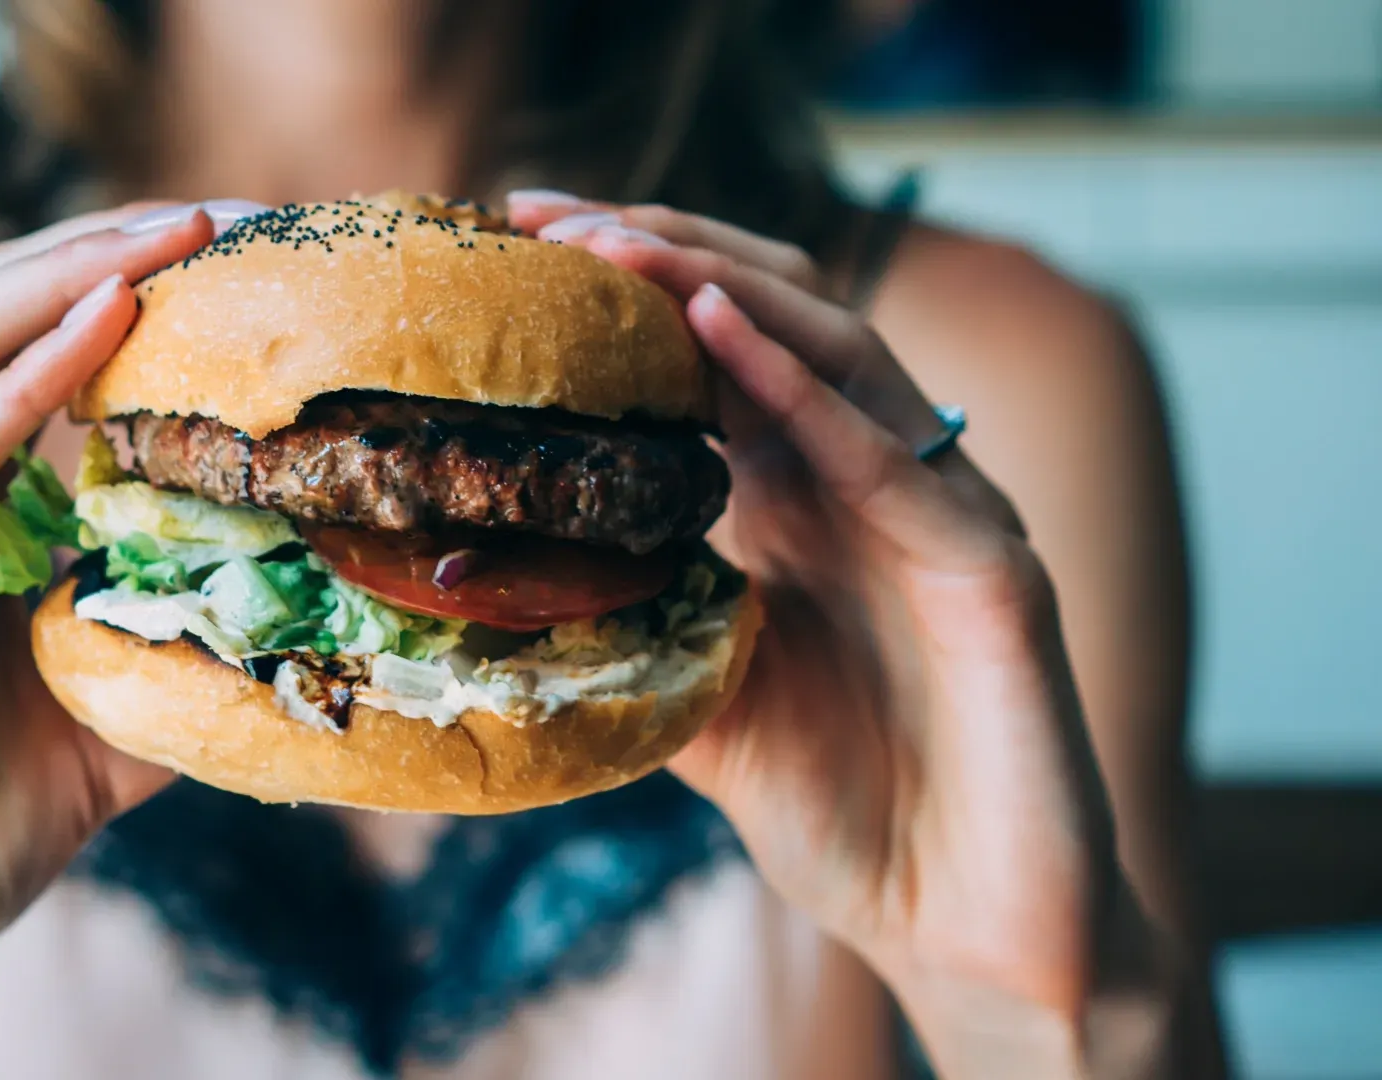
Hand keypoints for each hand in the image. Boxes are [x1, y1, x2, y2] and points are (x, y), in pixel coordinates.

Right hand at [0, 207, 223, 1077]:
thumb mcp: (105, 724)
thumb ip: (174, 650)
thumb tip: (302, 619)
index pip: (23, 353)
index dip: (123, 289)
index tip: (244, 258)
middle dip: (93, 256)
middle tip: (215, 216)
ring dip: (48, 293)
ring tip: (160, 247)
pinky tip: (86, 348)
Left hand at [512, 194, 1167, 1072]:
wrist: (968, 934)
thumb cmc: (848, 817)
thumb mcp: (700, 705)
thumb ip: (630, 629)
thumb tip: (485, 593)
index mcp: (805, 506)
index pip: (715, 358)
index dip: (627, 294)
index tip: (515, 246)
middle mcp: (873, 488)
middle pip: (772, 320)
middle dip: (661, 255)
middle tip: (543, 217)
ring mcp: (941, 518)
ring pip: (839, 353)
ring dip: (720, 287)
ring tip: (614, 244)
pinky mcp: (995, 573)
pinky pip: (896, 457)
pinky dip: (806, 387)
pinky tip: (719, 332)